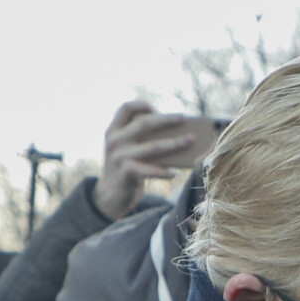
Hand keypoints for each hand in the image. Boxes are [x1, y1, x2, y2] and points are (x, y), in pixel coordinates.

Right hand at [93, 102, 194, 218]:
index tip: (157, 108)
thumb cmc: (125, 168)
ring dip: (175, 143)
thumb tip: (174, 130)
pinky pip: (151, 170)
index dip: (141, 105)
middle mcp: (114, 141)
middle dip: (166, 119)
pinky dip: (164, 172)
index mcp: (113, 131)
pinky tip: (174, 173)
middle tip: (184, 118)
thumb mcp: (124, 149)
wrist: (109, 196)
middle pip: (144, 122)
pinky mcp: (127, 172)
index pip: (125, 108)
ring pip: (154, 146)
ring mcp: (120, 157)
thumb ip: (138, 138)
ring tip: (190, 140)